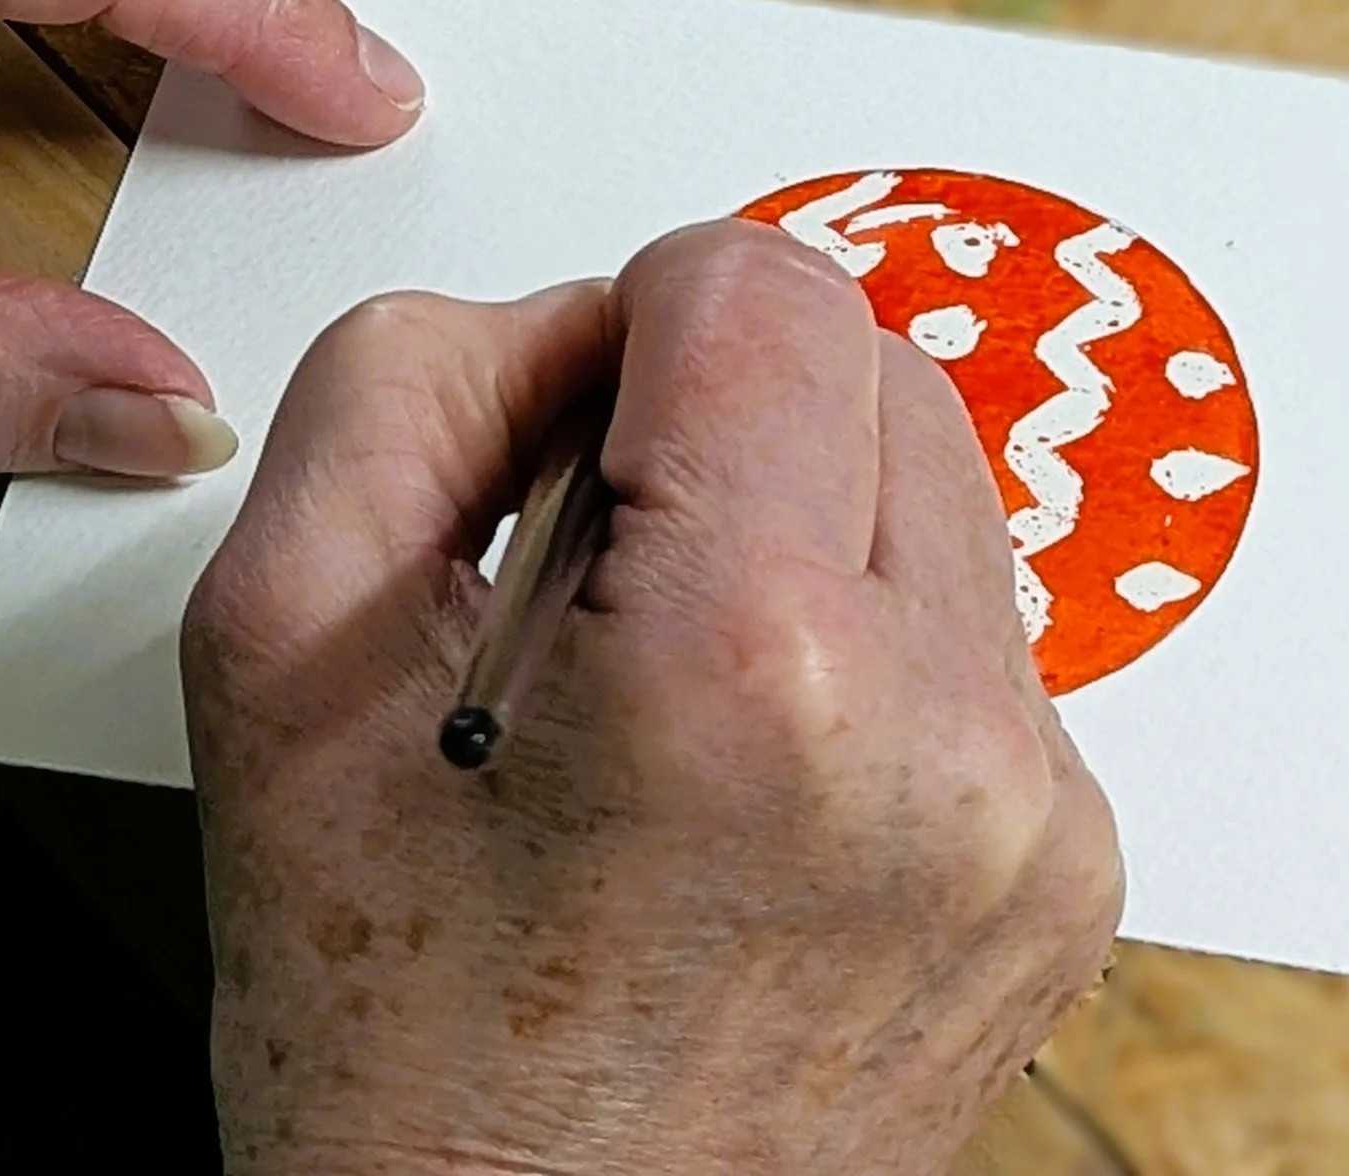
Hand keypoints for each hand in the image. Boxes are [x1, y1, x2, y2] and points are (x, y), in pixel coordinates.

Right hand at [187, 223, 1123, 1175]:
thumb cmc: (402, 1065)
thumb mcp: (278, 661)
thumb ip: (406, 385)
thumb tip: (575, 317)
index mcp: (755, 661)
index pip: (762, 282)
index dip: (627, 330)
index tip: (563, 457)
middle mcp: (941, 734)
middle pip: (871, 358)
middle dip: (725, 419)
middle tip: (596, 590)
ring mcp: (1031, 816)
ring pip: (937, 484)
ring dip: (805, 527)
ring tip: (668, 701)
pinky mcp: (1071, 874)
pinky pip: (981, 638)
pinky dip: (868, 656)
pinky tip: (749, 781)